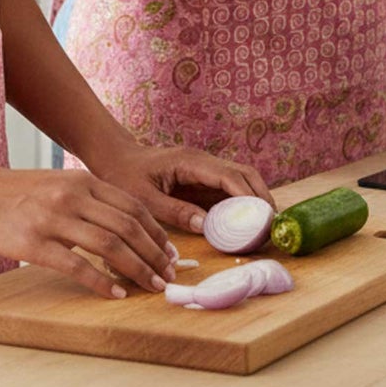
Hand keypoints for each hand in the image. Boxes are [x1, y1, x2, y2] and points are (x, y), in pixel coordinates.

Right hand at [0, 162, 180, 298]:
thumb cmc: (8, 191)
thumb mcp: (52, 185)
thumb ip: (82, 199)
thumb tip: (114, 226)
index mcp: (79, 181)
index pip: (132, 206)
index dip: (156, 231)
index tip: (169, 252)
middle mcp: (72, 195)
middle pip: (129, 226)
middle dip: (155, 253)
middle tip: (169, 274)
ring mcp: (53, 218)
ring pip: (111, 245)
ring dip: (138, 269)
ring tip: (151, 287)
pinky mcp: (34, 243)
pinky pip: (78, 265)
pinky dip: (102, 282)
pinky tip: (115, 295)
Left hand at [87, 137, 274, 233]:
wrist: (113, 158)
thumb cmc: (124, 174)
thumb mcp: (144, 198)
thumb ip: (175, 211)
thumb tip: (206, 225)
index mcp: (190, 162)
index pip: (229, 175)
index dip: (249, 195)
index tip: (264, 217)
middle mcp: (202, 161)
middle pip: (244, 174)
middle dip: (261, 197)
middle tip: (272, 226)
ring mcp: (203, 169)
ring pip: (240, 180)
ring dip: (255, 200)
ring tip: (265, 228)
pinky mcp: (201, 180)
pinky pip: (227, 190)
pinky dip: (241, 205)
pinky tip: (245, 226)